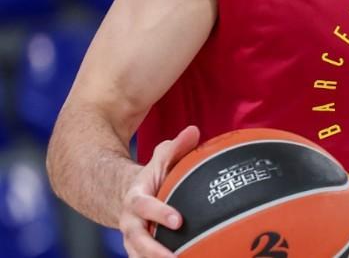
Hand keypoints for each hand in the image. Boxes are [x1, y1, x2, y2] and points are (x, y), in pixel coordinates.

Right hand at [119, 125, 199, 257]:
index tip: (178, 220)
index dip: (159, 213)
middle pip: (137, 240)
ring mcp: (132, 239)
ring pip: (139, 255)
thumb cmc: (152, 177)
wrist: (125, 197)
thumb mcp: (160, 160)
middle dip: (154, 251)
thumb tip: (193, 131)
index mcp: (135, 199)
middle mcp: (130, 222)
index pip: (145, 207)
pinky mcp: (138, 250)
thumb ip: (175, 148)